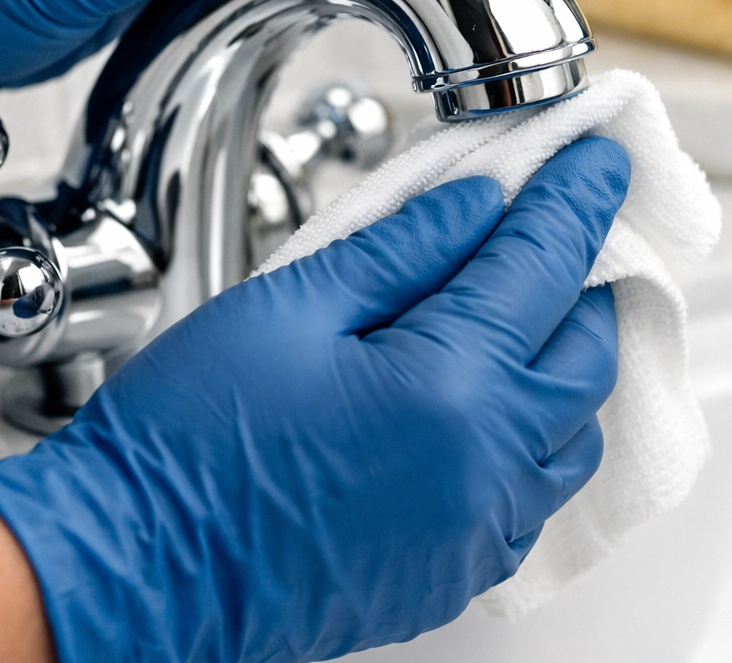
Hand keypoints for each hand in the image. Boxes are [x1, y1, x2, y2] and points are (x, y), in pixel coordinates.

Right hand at [0, 136, 628, 662]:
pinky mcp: (453, 570)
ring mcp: (475, 532)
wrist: (133, 566)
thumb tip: (478, 205)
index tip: (599, 160)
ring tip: (534, 310)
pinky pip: (537, 494)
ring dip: (569, 360)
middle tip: (563, 229)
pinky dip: (541, 433)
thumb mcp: (291, 305)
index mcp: (446, 388)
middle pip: (584, 354)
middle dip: (587, 278)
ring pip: (574, 430)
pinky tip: (499, 403)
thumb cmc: (190, 435)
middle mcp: (483, 469)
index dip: (576, 200)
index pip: (543, 267)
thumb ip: (403, 249)